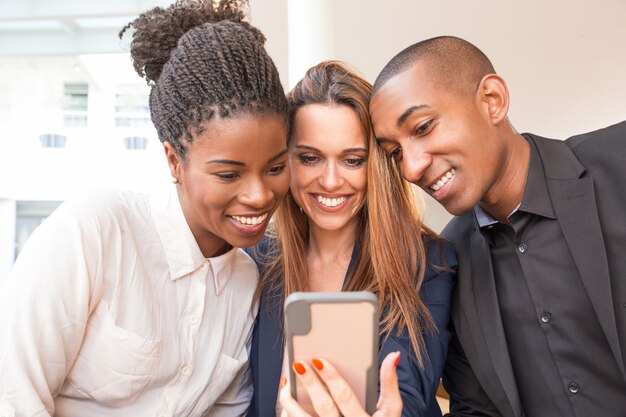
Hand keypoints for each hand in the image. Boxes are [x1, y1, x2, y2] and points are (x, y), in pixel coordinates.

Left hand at [279, 351, 401, 416]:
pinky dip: (290, 415)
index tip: (318, 359)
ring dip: (291, 402)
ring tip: (286, 382)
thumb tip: (392, 356)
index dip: (331, 378)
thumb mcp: (390, 411)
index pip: (344, 397)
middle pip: (323, 407)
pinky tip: (287, 402)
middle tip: (298, 364)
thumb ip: (389, 384)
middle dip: (309, 384)